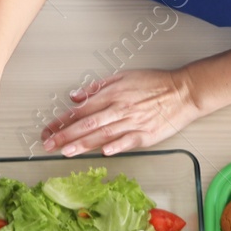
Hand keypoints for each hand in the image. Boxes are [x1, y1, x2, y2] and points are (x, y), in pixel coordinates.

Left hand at [40, 70, 202, 157]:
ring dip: (83, 143)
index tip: (48, 130)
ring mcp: (132, 122)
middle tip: (48, 145)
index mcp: (112, 94)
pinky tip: (104, 152)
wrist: (182, 92)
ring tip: (66, 151)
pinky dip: (116, 146)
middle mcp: (119, 108)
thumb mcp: (123, 77)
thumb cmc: (154, 84)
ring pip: (103, 134)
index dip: (62, 121)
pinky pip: (128, 141)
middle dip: (65, 135)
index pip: (81, 110)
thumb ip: (97, 88)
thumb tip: (75, 96)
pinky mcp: (146, 135)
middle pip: (87, 123)